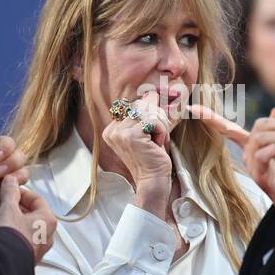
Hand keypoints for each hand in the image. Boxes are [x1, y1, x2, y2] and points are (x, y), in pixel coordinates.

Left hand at [0, 135, 28, 209]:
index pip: (7, 143)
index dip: (6, 148)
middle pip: (20, 158)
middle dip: (13, 163)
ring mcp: (2, 186)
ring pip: (23, 176)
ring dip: (17, 179)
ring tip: (1, 187)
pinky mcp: (3, 204)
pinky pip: (18, 199)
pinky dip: (13, 199)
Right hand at [0, 174, 56, 263]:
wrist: (4, 266)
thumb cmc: (13, 240)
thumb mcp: (9, 209)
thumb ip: (10, 193)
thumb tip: (11, 181)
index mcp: (47, 221)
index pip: (37, 200)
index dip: (20, 192)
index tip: (8, 189)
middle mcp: (43, 235)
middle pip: (22, 214)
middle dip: (2, 205)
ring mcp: (30, 248)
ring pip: (12, 227)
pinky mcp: (18, 257)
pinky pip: (6, 240)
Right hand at [103, 92, 173, 214]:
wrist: (153, 181)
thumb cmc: (152, 158)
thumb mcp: (146, 133)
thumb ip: (145, 114)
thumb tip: (151, 93)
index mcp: (112, 129)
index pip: (135, 105)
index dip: (150, 116)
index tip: (150, 136)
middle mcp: (112, 130)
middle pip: (141, 105)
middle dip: (156, 119)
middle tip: (156, 139)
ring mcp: (120, 133)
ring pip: (149, 111)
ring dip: (160, 126)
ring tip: (156, 142)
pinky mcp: (131, 136)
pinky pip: (154, 120)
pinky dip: (162, 131)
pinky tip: (157, 145)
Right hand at [191, 104, 274, 221]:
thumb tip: (274, 111)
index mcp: (251, 145)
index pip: (228, 129)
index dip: (211, 118)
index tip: (192, 108)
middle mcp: (247, 153)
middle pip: (258, 125)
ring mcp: (250, 164)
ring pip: (260, 137)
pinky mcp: (257, 173)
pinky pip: (263, 152)